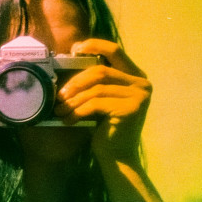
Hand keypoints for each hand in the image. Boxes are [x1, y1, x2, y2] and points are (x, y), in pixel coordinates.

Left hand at [54, 39, 151, 161]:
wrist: (117, 157)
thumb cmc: (105, 127)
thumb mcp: (101, 99)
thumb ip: (94, 81)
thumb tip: (69, 60)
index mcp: (136, 76)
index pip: (115, 50)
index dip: (94, 45)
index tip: (74, 49)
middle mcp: (142, 83)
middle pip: (100, 72)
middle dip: (75, 83)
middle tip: (59, 96)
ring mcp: (139, 96)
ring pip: (96, 89)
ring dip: (73, 100)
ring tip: (60, 110)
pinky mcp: (131, 109)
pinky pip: (96, 104)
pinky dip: (78, 111)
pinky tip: (68, 120)